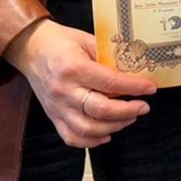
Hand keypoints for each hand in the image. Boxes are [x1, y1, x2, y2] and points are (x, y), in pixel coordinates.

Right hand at [4, 19, 155, 147]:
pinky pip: (72, 137)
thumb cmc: (61, 41)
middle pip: (100, 109)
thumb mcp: (86, 39)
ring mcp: (57, 107)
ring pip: (88, 128)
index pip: (109, 82)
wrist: (30, 48)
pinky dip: (92, 141)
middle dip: (128, 111)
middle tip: (144, 107)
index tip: (150, 88)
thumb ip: (107, 55)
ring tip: (130, 117)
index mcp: (73, 67)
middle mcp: (64, 90)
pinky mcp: (53, 117)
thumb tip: (134, 68)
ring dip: (114, 126)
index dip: (133, 87)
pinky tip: (107, 133)